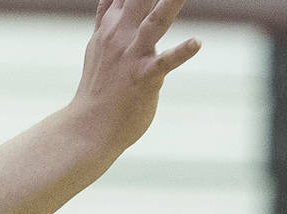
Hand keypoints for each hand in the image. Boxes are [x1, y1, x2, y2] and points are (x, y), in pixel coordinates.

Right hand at [66, 0, 201, 154]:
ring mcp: (132, 55)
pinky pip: (165, 62)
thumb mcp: (97, 47)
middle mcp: (120, 34)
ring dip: (170, 2)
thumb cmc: (98, 89)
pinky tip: (197, 42)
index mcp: (110, 25)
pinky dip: (181, 52)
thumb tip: (108, 0)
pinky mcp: (144, 78)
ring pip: (155, 21)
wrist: (88, 128)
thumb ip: (105, 19)